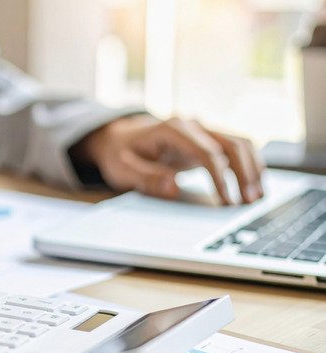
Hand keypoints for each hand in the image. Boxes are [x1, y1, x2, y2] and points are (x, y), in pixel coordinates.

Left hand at [74, 114, 264, 203]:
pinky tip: (254, 185)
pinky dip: (249, 165)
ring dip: (253, 169)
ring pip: (240, 144)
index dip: (220, 178)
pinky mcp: (207, 141)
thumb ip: (146, 179)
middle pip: (232, 145)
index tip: (227, 201)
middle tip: (248, 203)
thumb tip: (173, 188)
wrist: (120, 137)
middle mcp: (193, 126)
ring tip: (256, 198)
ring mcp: (202, 131)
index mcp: (172, 130)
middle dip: (244, 175)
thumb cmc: (121, 153)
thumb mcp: (123, 169)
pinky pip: (236, 148)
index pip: (207, 153)